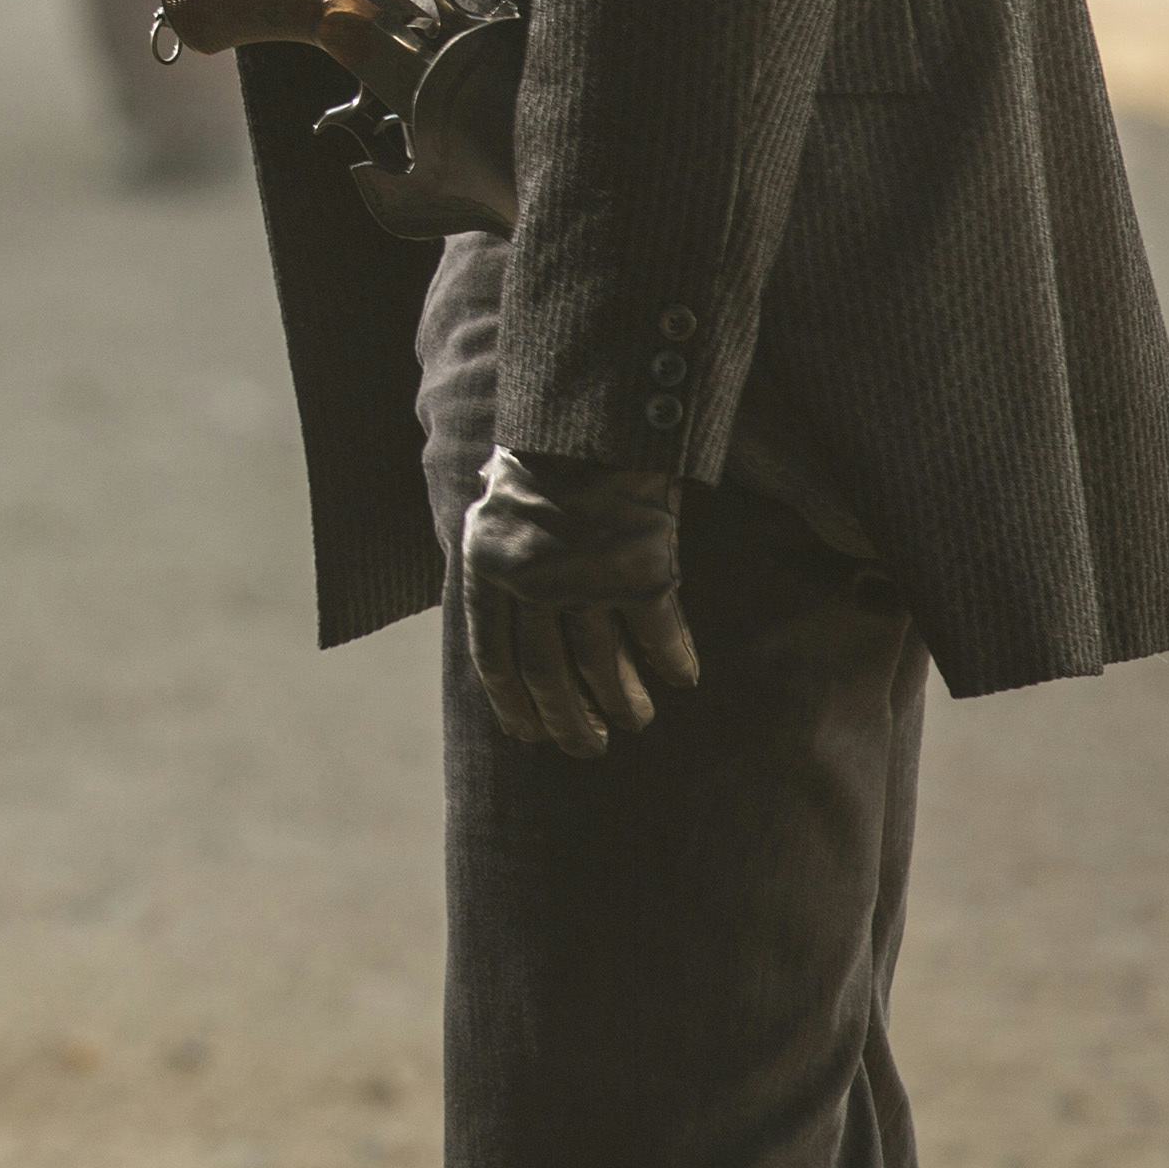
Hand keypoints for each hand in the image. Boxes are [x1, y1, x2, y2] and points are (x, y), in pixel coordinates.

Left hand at [459, 446, 702, 760]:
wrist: (593, 419)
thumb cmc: (540, 463)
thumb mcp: (493, 510)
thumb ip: (494, 564)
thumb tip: (495, 615)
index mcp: (487, 571)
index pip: (494, 659)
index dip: (511, 704)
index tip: (528, 736)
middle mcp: (532, 584)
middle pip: (546, 674)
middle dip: (567, 719)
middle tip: (586, 747)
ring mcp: (587, 581)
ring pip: (602, 664)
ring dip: (620, 701)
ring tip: (633, 722)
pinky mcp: (642, 572)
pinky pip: (659, 634)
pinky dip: (671, 661)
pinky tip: (681, 679)